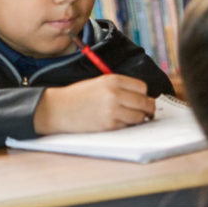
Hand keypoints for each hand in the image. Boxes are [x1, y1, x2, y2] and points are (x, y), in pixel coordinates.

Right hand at [33, 75, 155, 134]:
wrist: (59, 108)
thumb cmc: (78, 95)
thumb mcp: (99, 82)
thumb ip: (119, 86)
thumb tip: (140, 96)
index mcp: (112, 80)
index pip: (142, 87)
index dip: (144, 94)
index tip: (142, 98)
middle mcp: (114, 94)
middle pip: (144, 102)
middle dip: (147, 108)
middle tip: (147, 111)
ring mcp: (112, 110)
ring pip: (140, 116)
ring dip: (139, 118)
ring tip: (134, 118)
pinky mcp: (109, 125)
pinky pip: (128, 126)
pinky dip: (127, 125)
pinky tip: (120, 122)